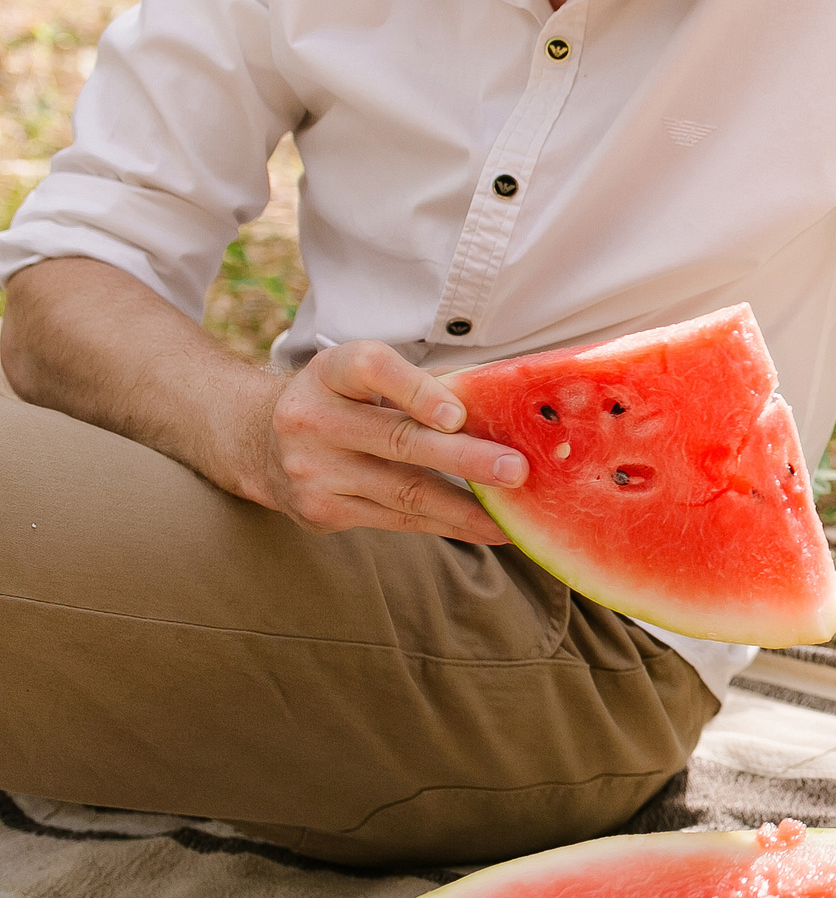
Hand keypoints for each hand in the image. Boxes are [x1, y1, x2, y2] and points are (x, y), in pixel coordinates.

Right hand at [231, 341, 525, 543]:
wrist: (259, 444)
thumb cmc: (344, 402)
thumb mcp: (368, 377)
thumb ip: (427, 384)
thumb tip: (507, 402)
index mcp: (330, 373)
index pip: (371, 369)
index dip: (416, 389)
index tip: (457, 414)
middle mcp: (312, 419)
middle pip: (398, 440)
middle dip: (463, 459)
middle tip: (515, 470)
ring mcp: (312, 471)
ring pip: (404, 492)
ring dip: (465, 508)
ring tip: (511, 516)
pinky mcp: (320, 512)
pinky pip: (397, 521)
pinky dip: (446, 525)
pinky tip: (485, 529)